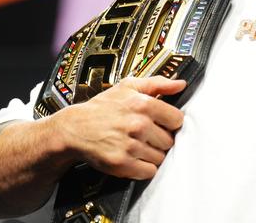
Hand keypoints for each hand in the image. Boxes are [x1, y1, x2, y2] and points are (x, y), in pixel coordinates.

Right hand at [55, 76, 186, 179]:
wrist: (75, 128)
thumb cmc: (103, 107)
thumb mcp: (129, 86)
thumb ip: (158, 83)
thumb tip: (180, 84)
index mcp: (143, 104)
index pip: (177, 120)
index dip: (170, 122)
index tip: (162, 123)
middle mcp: (138, 125)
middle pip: (169, 140)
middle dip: (160, 139)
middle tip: (146, 135)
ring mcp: (130, 146)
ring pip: (160, 157)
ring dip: (152, 154)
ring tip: (138, 145)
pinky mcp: (122, 164)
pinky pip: (149, 172)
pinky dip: (144, 168)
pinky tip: (134, 157)